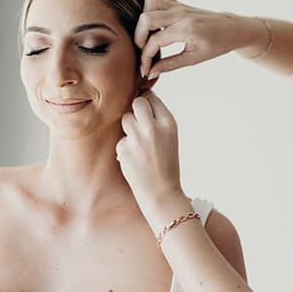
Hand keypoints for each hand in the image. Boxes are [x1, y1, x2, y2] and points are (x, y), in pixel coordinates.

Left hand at [117, 91, 188, 230]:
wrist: (161, 192)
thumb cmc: (167, 164)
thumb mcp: (171, 137)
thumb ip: (159, 119)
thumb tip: (142, 99)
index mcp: (169, 123)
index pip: (152, 99)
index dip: (148, 103)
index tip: (146, 108)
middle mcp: (153, 127)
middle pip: (137, 103)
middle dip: (136, 109)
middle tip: (140, 122)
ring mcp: (137, 138)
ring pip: (126, 118)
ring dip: (130, 128)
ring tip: (139, 143)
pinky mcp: (124, 149)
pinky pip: (121, 139)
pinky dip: (126, 147)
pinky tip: (135, 158)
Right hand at [135, 0, 243, 77]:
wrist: (232, 29)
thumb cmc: (217, 44)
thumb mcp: (195, 59)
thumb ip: (171, 64)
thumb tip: (151, 71)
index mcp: (187, 29)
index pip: (155, 41)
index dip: (146, 57)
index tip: (146, 68)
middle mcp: (181, 14)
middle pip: (146, 19)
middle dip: (139, 38)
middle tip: (145, 50)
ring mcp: (180, 6)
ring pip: (150, 3)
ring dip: (144, 20)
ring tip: (151, 36)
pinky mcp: (179, 3)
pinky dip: (152, 8)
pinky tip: (157, 22)